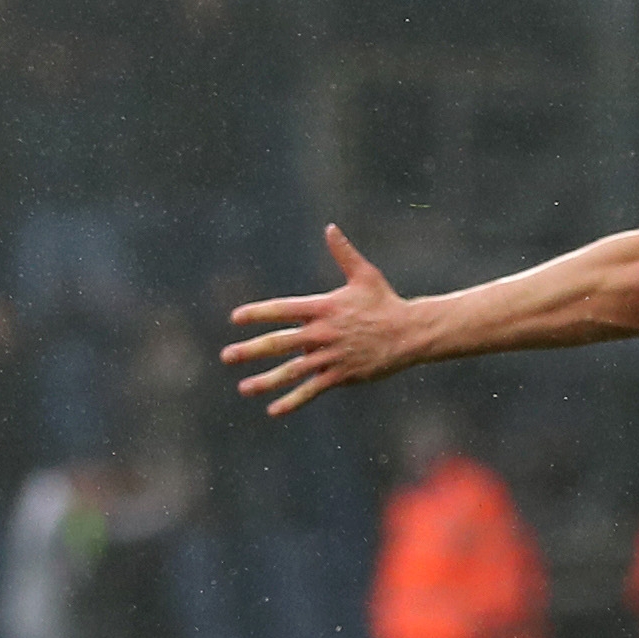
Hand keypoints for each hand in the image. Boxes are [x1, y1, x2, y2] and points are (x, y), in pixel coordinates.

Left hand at [222, 226, 420, 415]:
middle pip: (280, 343)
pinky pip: (313, 389)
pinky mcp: (342, 375)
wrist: (411, 333)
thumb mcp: (365, 275)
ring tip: (244, 388)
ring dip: (266, 381)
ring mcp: (331, 356)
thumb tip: (330, 228)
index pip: (283, 310)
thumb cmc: (386, 302)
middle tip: (227, 356)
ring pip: (293, 371)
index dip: (258, 313)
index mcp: (323, 308)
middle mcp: (323, 333)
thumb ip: (343, 253)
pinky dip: (294, 400)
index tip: (236, 319)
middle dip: (251, 351)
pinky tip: (274, 410)